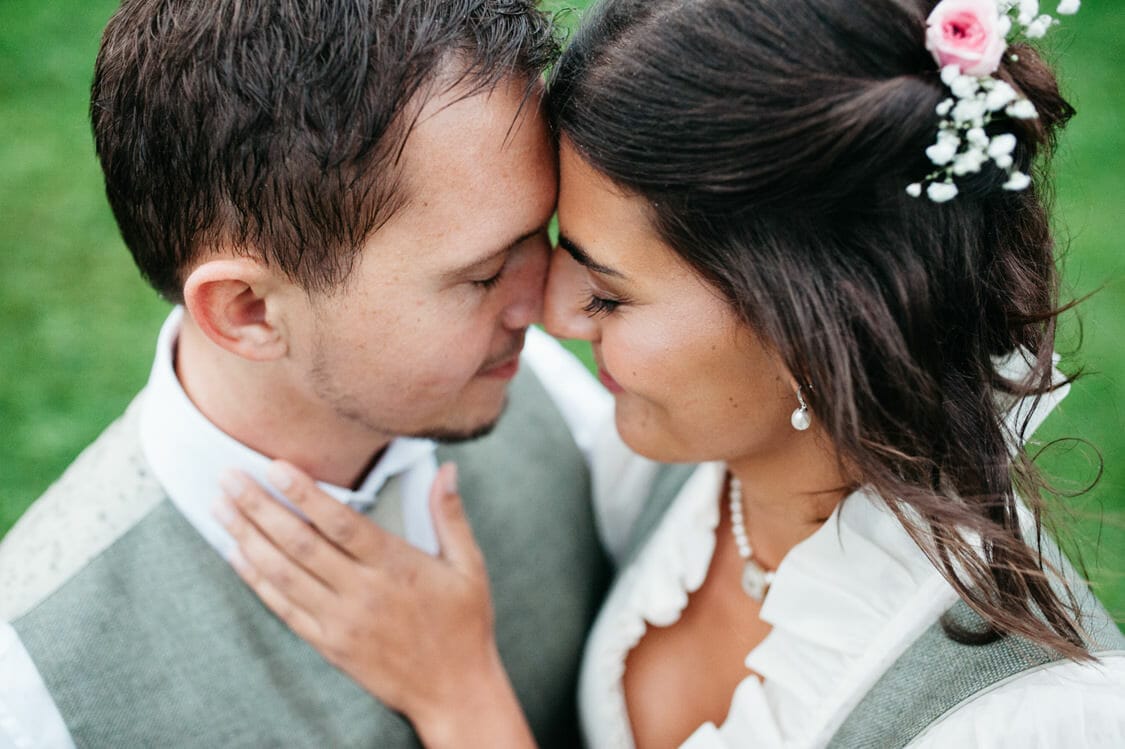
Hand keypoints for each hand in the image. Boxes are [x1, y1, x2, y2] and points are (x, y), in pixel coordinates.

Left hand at [212, 461, 535, 748]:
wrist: (454, 691)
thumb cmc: (465, 624)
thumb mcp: (469, 566)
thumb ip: (451, 515)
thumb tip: (446, 468)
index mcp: (396, 567)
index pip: (340, 522)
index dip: (305, 492)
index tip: (275, 466)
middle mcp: (363, 593)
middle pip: (300, 543)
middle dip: (260, 507)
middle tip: (229, 477)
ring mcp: (341, 621)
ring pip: (283, 574)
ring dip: (247, 538)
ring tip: (221, 507)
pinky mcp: (329, 644)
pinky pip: (283, 608)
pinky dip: (256, 580)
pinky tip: (236, 555)